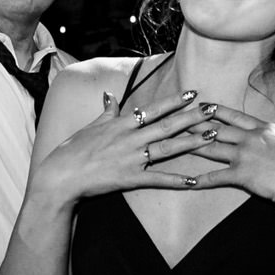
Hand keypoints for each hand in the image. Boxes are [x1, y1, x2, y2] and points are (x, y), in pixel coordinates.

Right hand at [39, 89, 207, 205]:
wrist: (61, 175)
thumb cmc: (72, 150)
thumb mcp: (90, 126)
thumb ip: (106, 111)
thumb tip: (109, 95)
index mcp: (122, 124)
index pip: (153, 109)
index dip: (174, 101)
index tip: (193, 93)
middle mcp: (130, 138)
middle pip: (167, 125)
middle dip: (192, 116)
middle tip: (214, 109)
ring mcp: (132, 158)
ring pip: (168, 148)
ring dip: (192, 141)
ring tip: (213, 135)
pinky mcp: (130, 178)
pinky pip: (158, 179)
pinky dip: (176, 180)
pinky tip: (194, 181)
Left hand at [184, 100, 274, 207]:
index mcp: (263, 128)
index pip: (234, 116)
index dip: (215, 110)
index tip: (200, 105)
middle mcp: (250, 138)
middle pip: (217, 129)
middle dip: (195, 124)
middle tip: (177, 120)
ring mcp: (244, 156)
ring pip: (212, 148)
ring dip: (192, 145)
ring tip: (175, 142)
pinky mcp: (241, 175)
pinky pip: (216, 177)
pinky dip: (201, 180)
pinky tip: (187, 181)